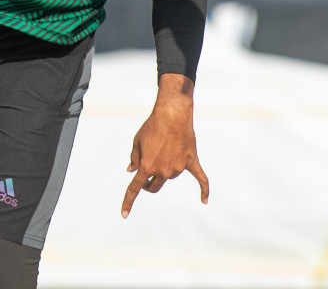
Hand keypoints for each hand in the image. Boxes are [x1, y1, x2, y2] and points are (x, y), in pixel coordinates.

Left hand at [121, 74, 208, 217]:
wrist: (172, 114)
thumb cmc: (152, 126)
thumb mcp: (137, 141)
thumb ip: (134, 158)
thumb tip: (131, 170)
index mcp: (146, 166)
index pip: (134, 188)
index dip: (128, 202)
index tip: (123, 214)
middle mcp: (162, 171)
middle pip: (154, 187)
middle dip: (148, 185)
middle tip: (147, 177)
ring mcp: (177, 168)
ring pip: (170, 176)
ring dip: (165, 169)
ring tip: (165, 149)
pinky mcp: (190, 162)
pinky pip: (200, 179)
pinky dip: (203, 190)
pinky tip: (204, 201)